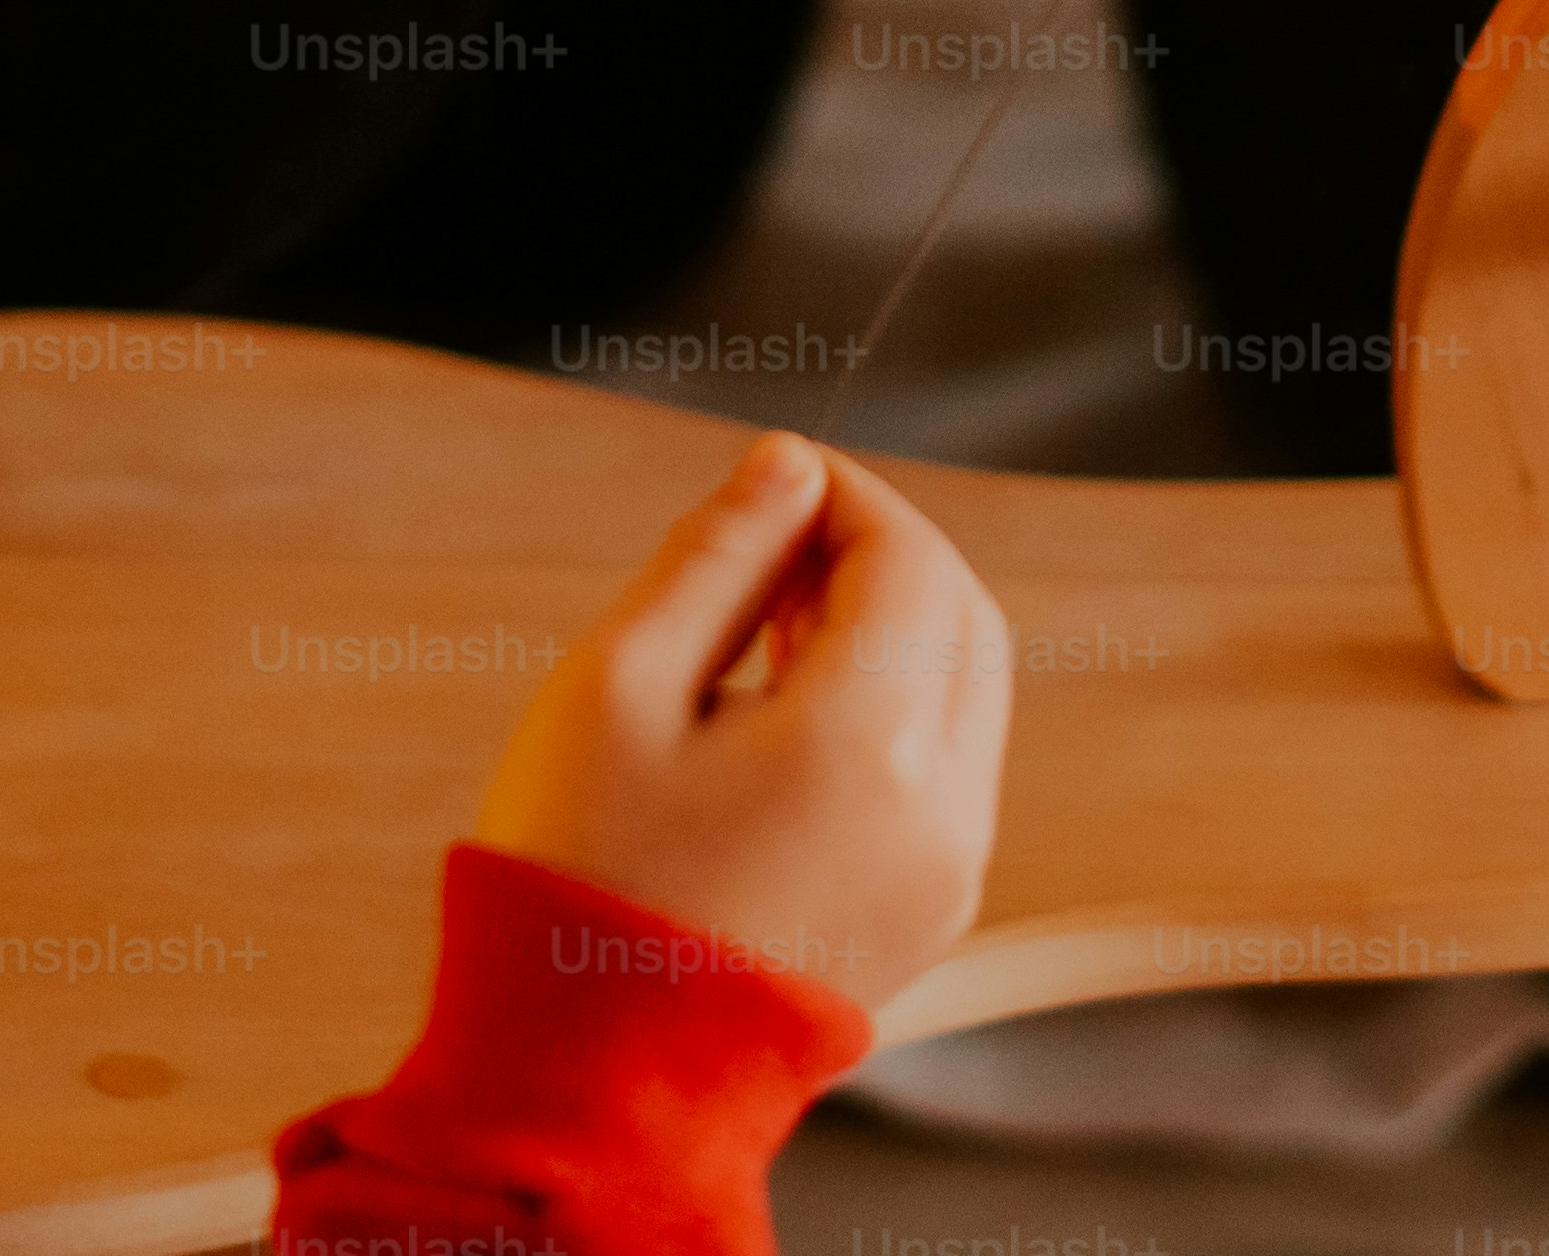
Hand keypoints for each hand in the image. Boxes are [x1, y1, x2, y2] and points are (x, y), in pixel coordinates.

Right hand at [474, 433, 1009, 1008]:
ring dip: (895, 633)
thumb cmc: (578, 874)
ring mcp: (947, 873)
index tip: (767, 487)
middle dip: (880, 556)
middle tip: (770, 552)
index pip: (907, 557)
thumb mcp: (616, 683)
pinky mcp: (931, 916)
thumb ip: (716, 554)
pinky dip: (898, 715)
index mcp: (866, 743)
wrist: (587, 1085)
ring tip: (770, 633)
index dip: (842, 496)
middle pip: (962, 615)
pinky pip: (950, 773)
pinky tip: (790, 721)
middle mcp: (940, 809)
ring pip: (969, 692)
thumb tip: (788, 463)